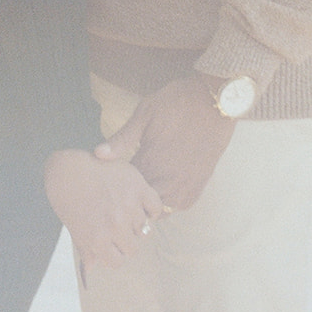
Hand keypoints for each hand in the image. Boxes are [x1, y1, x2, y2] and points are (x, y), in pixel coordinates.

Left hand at [44, 148, 163, 270]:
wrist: (67, 167)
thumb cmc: (67, 197)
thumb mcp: (73, 229)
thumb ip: (86, 250)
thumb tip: (91, 269)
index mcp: (99, 241)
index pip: (118, 262)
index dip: (113, 253)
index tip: (109, 243)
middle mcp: (116, 226)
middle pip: (133, 248)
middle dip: (124, 239)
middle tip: (115, 224)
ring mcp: (128, 206)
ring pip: (143, 227)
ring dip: (134, 220)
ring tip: (121, 207)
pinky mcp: (138, 187)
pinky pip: (155, 207)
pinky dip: (150, 207)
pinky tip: (140, 203)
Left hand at [94, 76, 234, 210]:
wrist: (215, 102)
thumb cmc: (176, 103)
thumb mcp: (144, 114)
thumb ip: (121, 138)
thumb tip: (96, 154)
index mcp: (149, 162)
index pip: (125, 189)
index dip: (117, 186)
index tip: (112, 179)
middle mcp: (167, 180)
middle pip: (142, 205)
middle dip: (133, 199)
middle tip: (127, 186)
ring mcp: (186, 185)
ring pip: (162, 209)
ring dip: (152, 202)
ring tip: (145, 186)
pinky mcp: (200, 184)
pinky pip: (181, 205)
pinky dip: (171, 200)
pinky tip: (164, 185)